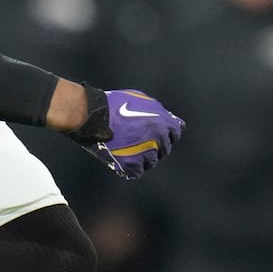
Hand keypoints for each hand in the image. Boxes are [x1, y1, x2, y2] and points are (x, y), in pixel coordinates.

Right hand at [70, 85, 184, 180]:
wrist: (96, 116)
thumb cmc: (116, 104)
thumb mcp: (143, 100)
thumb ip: (159, 111)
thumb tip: (170, 118)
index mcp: (163, 122)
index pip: (176, 133)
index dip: (167, 135)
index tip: (157, 136)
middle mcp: (159, 138)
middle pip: (164, 150)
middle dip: (154, 147)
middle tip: (137, 142)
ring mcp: (147, 152)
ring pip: (151, 163)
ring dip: (142, 159)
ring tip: (127, 149)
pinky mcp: (133, 164)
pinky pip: (137, 172)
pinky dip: (130, 168)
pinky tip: (122, 158)